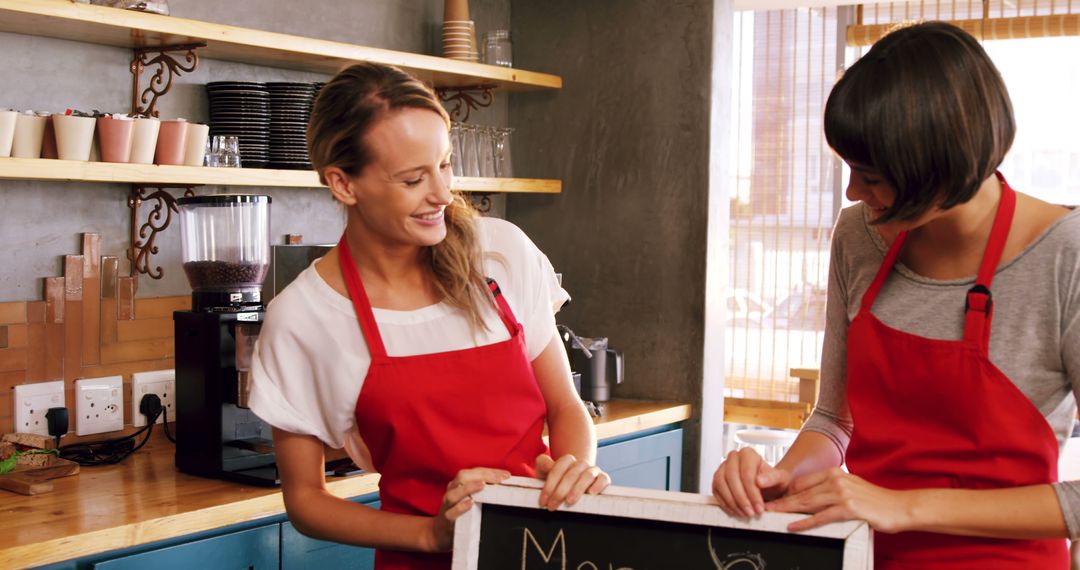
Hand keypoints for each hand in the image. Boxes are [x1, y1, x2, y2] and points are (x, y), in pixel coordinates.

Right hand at [430, 468, 509, 550]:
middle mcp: (451, 491)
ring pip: (454, 493)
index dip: (490, 471)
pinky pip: (451, 512)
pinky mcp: (446, 520)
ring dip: (469, 488)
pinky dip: (460, 507)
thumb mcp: (469, 498)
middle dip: (483, 476)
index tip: (506, 475)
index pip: (474, 472)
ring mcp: (447, 505)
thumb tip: (504, 485)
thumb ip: (482, 491)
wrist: (439, 534)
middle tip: (499, 479)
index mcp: (458, 484)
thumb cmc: (459, 513)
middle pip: (463, 477)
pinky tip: (470, 503)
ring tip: (483, 485)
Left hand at [534, 454, 610, 510]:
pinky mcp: (603, 478)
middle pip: (571, 474)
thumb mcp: (545, 472)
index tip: (543, 501)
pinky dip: (598, 485)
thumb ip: (543, 464)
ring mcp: (593, 470)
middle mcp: (581, 464)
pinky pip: (604, 479)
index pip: (558, 468)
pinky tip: (591, 493)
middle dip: (560, 492)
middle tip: (552, 506)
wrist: (574, 484)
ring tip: (569, 501)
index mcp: (567, 460)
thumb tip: (546, 464)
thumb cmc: (558, 480)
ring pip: (587, 475)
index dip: (549, 485)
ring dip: (577, 489)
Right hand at [711, 447, 791, 517]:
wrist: (767, 486)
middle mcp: (733, 458)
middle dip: (741, 498)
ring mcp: (723, 468)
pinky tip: (737, 511)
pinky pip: (716, 491)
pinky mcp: (717, 480)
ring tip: (744, 513)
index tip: (759, 507)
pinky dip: (725, 503)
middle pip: (732, 477)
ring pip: (721, 483)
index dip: (752, 492)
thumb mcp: (780, 479)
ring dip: (732, 502)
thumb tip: (759, 480)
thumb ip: (772, 478)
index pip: (746, 472)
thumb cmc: (773, 481)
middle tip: (751, 512)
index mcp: (748, 454)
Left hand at [765, 467, 911, 533]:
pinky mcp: (849, 508)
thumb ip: (831, 489)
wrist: (899, 506)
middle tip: (765, 507)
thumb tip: (811, 497)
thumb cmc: (875, 500)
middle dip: (782, 501)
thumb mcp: (850, 487)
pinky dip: (805, 522)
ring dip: (787, 510)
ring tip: (772, 515)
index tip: (774, 499)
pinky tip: (793, 526)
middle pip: (801, 492)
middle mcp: (836, 480)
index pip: (803, 483)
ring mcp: (842, 493)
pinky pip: (821, 516)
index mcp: (834, 473)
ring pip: (807, 503)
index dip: (787, 492)